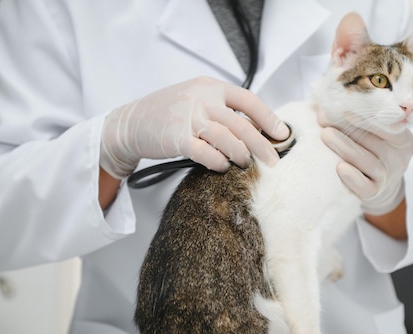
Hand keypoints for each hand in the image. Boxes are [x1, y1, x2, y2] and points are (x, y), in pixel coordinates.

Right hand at [100, 77, 289, 178]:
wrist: (131, 123)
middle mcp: (202, 99)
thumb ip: (222, 109)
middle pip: (242, 124)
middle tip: (273, 161)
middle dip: (262, 145)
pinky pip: (207, 153)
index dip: (269, 118)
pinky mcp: (177, 138)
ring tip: (246, 164)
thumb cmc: (168, 114)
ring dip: (241, 155)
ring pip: (228, 139)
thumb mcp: (197, 100)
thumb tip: (256, 128)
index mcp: (211, 87)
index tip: (282, 133)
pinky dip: (219, 162)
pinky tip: (223, 167)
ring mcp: (189, 117)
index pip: (248, 100)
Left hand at [320, 112, 412, 215]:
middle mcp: (399, 158)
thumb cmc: (372, 152)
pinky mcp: (375, 193)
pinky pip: (365, 186)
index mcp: (403, 139)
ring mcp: (388, 177)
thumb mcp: (376, 135)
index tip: (344, 105)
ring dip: (345, 147)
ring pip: (368, 162)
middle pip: (374, 141)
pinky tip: (340, 167)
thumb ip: (362, 119)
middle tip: (326, 116)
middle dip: (348, 127)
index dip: (365, 115)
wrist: (379, 187)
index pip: (388, 124)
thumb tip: (328, 100)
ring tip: (326, 134)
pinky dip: (352, 177)